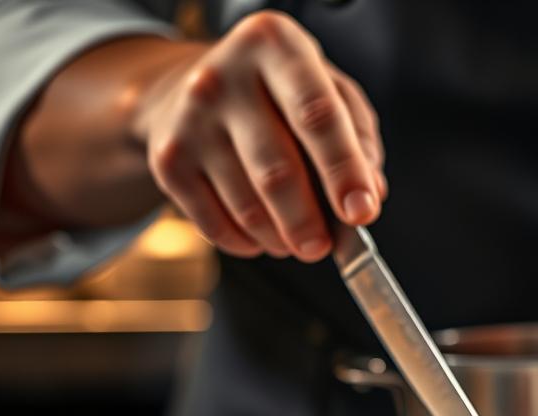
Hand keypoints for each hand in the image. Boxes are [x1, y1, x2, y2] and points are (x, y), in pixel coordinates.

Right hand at [132, 11, 385, 260]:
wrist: (187, 87)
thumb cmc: (277, 93)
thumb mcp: (329, 91)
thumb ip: (359, 139)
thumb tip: (370, 195)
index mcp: (275, 46)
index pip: (317, 115)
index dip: (344, 169)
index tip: (362, 213)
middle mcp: (224, 76)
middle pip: (276, 169)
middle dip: (307, 221)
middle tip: (323, 247)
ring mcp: (190, 119)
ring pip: (247, 206)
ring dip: (280, 238)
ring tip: (296, 240)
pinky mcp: (167, 160)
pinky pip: (214, 224)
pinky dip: (247, 243)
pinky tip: (261, 236)